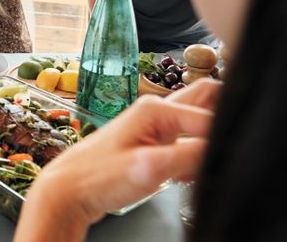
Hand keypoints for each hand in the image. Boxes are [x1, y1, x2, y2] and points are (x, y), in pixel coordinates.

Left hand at [14, 79, 220, 240]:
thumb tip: (219, 146)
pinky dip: (194, 155)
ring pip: (199, 120)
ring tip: (193, 170)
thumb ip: (190, 155)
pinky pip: (187, 139)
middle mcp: (157, 110)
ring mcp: (155, 125)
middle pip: (208, 100)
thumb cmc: (98, 177)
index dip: (220, 141)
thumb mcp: (150, 169)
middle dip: (220, 125)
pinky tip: (183, 175)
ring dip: (207, 142)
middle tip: (212, 155)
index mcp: (156, 109)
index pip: (211, 116)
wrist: (70, 189)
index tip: (216, 163)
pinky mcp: (154, 140)